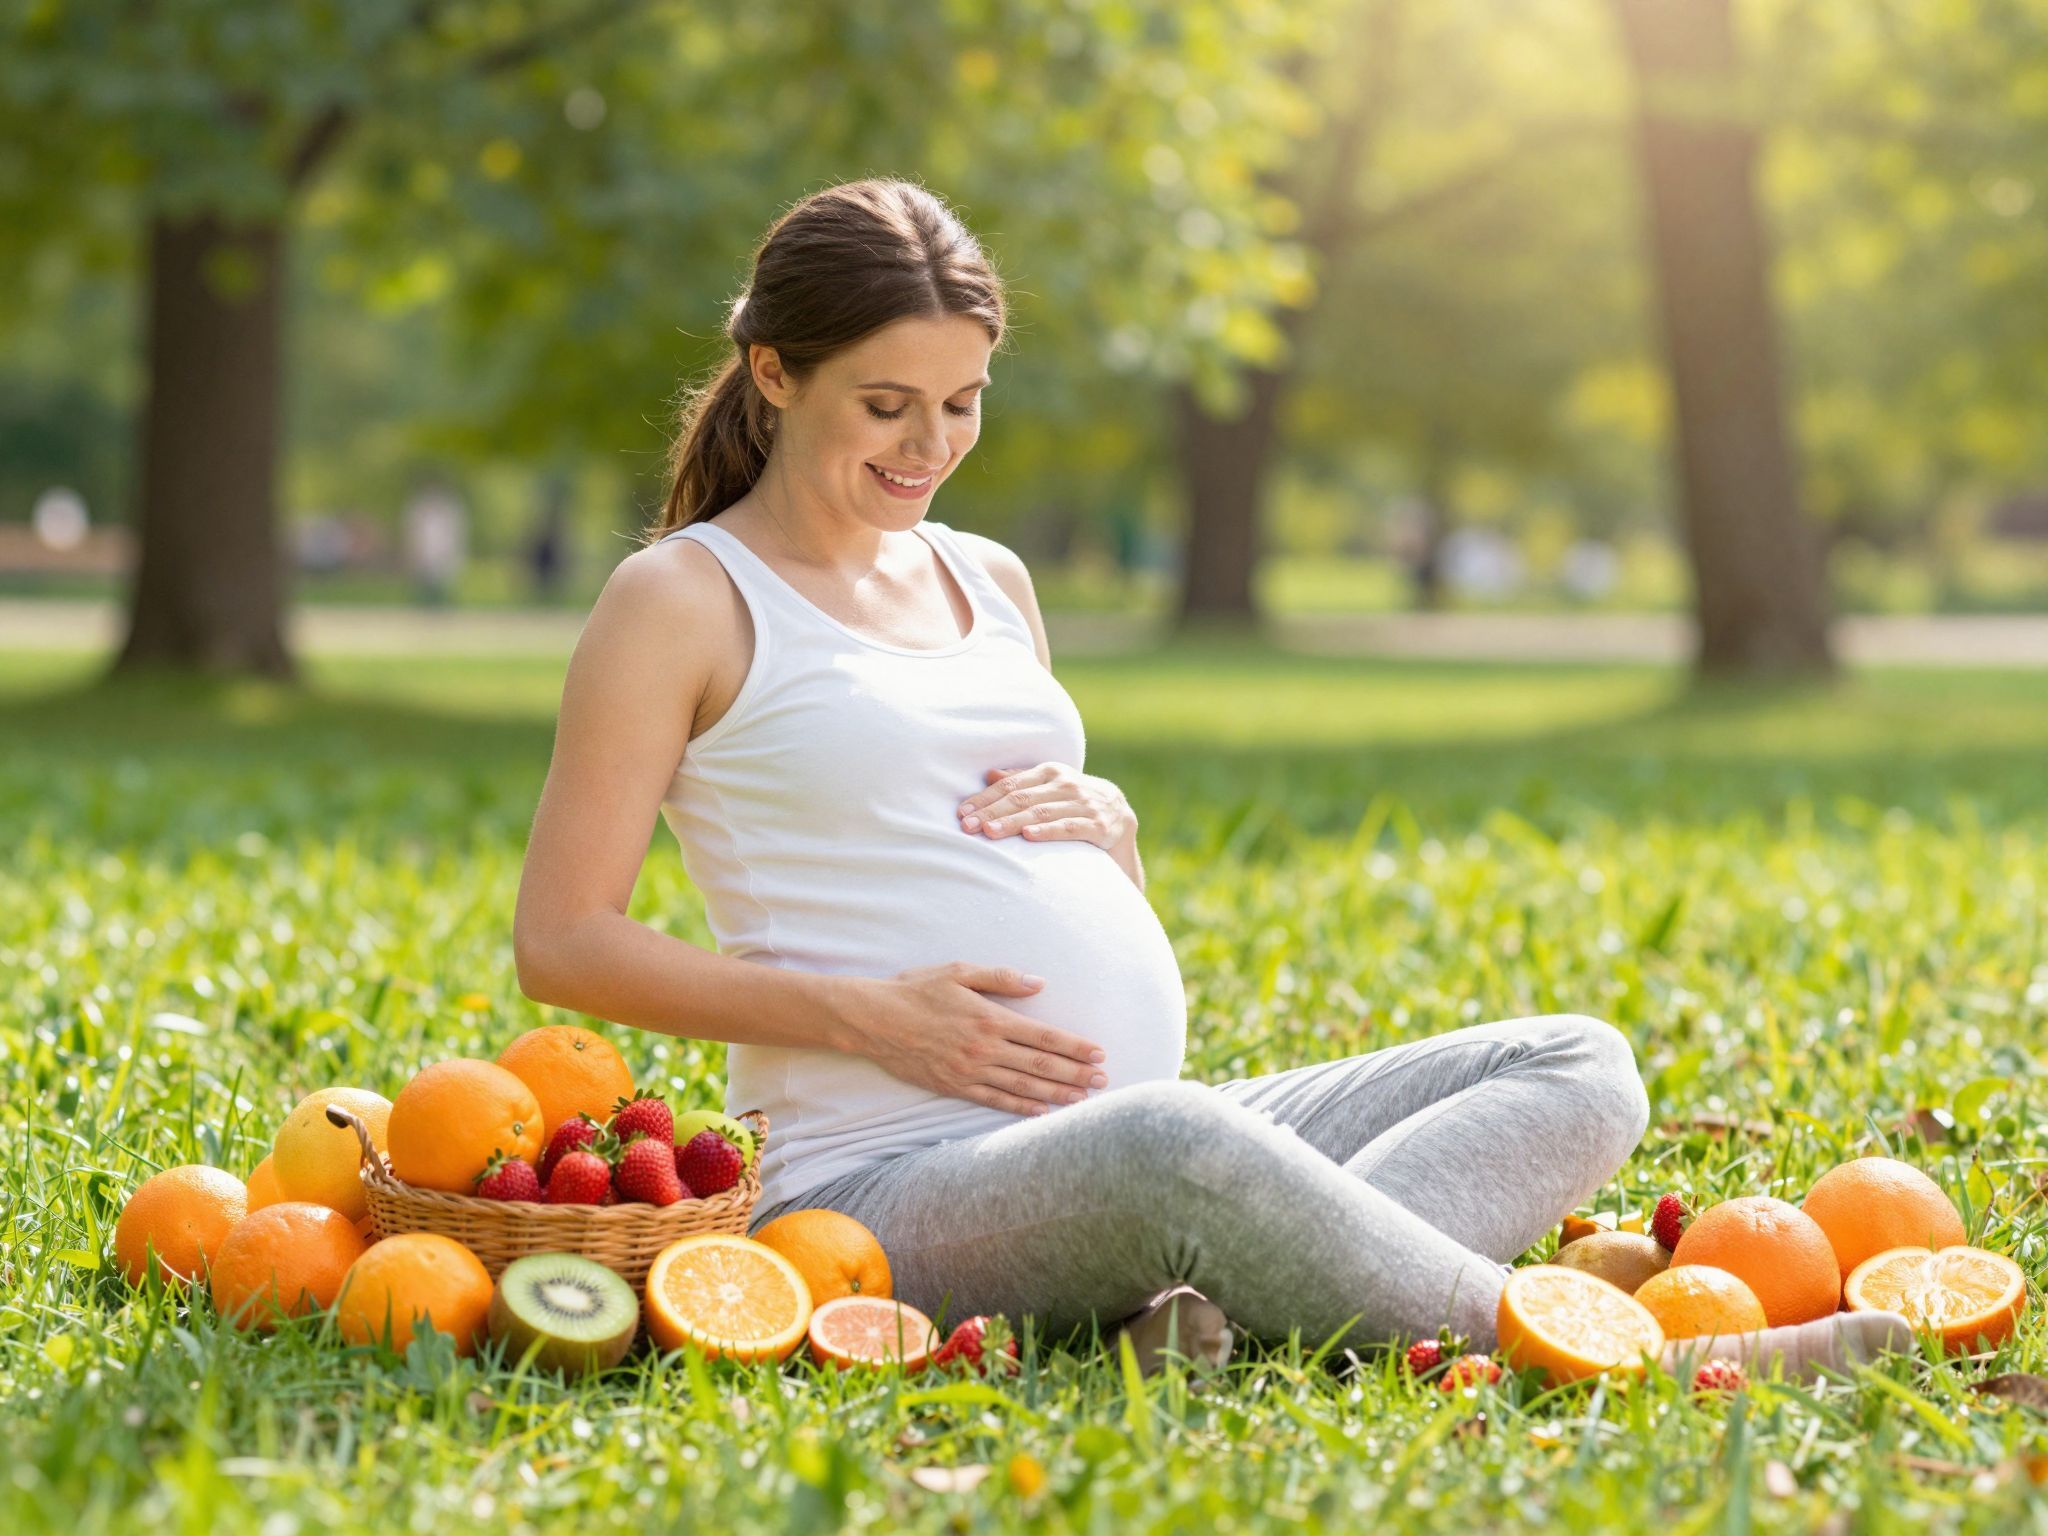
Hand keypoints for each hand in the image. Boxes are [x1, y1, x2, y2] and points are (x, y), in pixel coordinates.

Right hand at [845, 961, 1108, 1116]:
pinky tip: (1041, 1111)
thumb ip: (1001, 977)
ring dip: (1056, 1092)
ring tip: (1083, 1098)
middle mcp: (984, 1048)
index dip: (1074, 1046)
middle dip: (1075, 1073)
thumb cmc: (916, 990)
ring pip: (1022, 1085)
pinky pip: (994, 1100)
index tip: (1099, 1053)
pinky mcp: (954, 1086)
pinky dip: (1020, 1106)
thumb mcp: (959, 972)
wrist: (874, 1019)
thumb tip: (1039, 984)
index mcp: (989, 1018)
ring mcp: (970, 1070)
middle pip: (1040, 1064)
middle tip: (1103, 1080)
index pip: (1043, 1035)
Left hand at [957, 763, 1135, 850]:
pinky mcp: (1098, 825)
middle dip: (992, 813)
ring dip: (1013, 823)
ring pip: (1041, 813)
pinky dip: (1048, 831)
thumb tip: (989, 774)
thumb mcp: (1050, 787)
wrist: (1121, 817)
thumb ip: (1022, 781)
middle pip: (1022, 798)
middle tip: (968, 827)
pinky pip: (1069, 828)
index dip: (985, 799)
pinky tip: (1029, 836)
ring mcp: (1084, 804)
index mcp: (1050, 771)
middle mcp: (1066, 784)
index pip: (1011, 785)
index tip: (962, 813)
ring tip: (990, 832)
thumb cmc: (1074, 802)